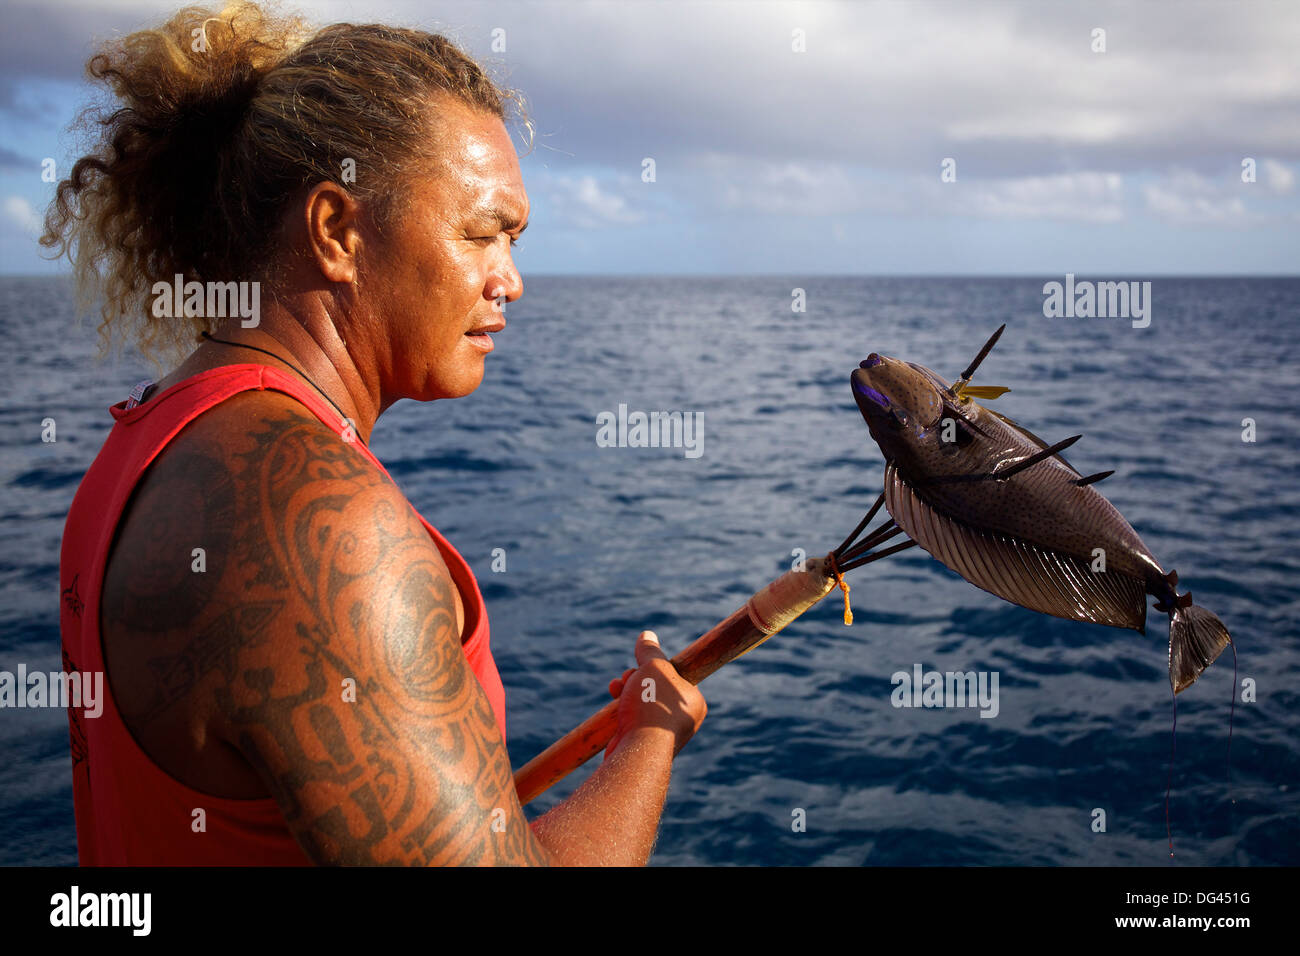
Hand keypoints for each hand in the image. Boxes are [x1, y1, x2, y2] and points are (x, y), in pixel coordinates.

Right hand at [604, 631, 706, 759]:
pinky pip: (633, 720)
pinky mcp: (643, 744)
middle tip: (628, 676)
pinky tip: (613, 703)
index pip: (674, 676)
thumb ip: (650, 651)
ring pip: (642, 703)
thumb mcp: (653, 667)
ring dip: (626, 690)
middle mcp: (682, 720)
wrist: (638, 750)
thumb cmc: (652, 704)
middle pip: (655, 688)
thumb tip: (647, 635)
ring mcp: (662, 733)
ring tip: (616, 688)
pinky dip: (621, 710)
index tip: (643, 664)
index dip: (654, 667)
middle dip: (636, 678)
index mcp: (693, 702)